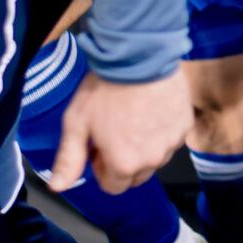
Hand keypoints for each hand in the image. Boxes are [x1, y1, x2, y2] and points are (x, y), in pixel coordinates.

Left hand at [47, 67, 193, 195]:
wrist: (139, 56)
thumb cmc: (106, 87)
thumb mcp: (76, 123)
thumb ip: (69, 159)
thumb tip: (58, 186)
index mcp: (124, 163)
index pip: (114, 187)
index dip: (101, 168)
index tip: (99, 148)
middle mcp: (152, 159)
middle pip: (136, 176)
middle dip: (124, 161)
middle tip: (114, 132)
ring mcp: (172, 142)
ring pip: (155, 158)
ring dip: (144, 147)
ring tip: (132, 118)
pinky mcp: (185, 125)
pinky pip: (171, 139)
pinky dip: (161, 131)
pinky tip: (149, 110)